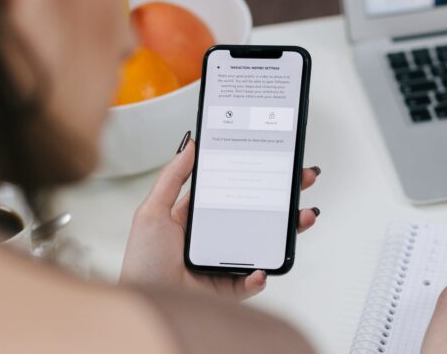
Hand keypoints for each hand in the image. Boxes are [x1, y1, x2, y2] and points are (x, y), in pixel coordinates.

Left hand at [120, 136, 320, 299]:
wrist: (144, 302)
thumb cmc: (143, 261)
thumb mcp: (153, 211)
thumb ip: (172, 177)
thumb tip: (190, 145)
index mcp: (198, 218)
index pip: (235, 191)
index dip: (256, 177)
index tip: (276, 161)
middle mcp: (216, 239)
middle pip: (257, 213)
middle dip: (284, 197)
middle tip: (303, 179)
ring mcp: (226, 263)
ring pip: (265, 244)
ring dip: (288, 231)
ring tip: (303, 217)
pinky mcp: (230, 289)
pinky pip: (252, 282)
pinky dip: (261, 276)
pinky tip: (261, 268)